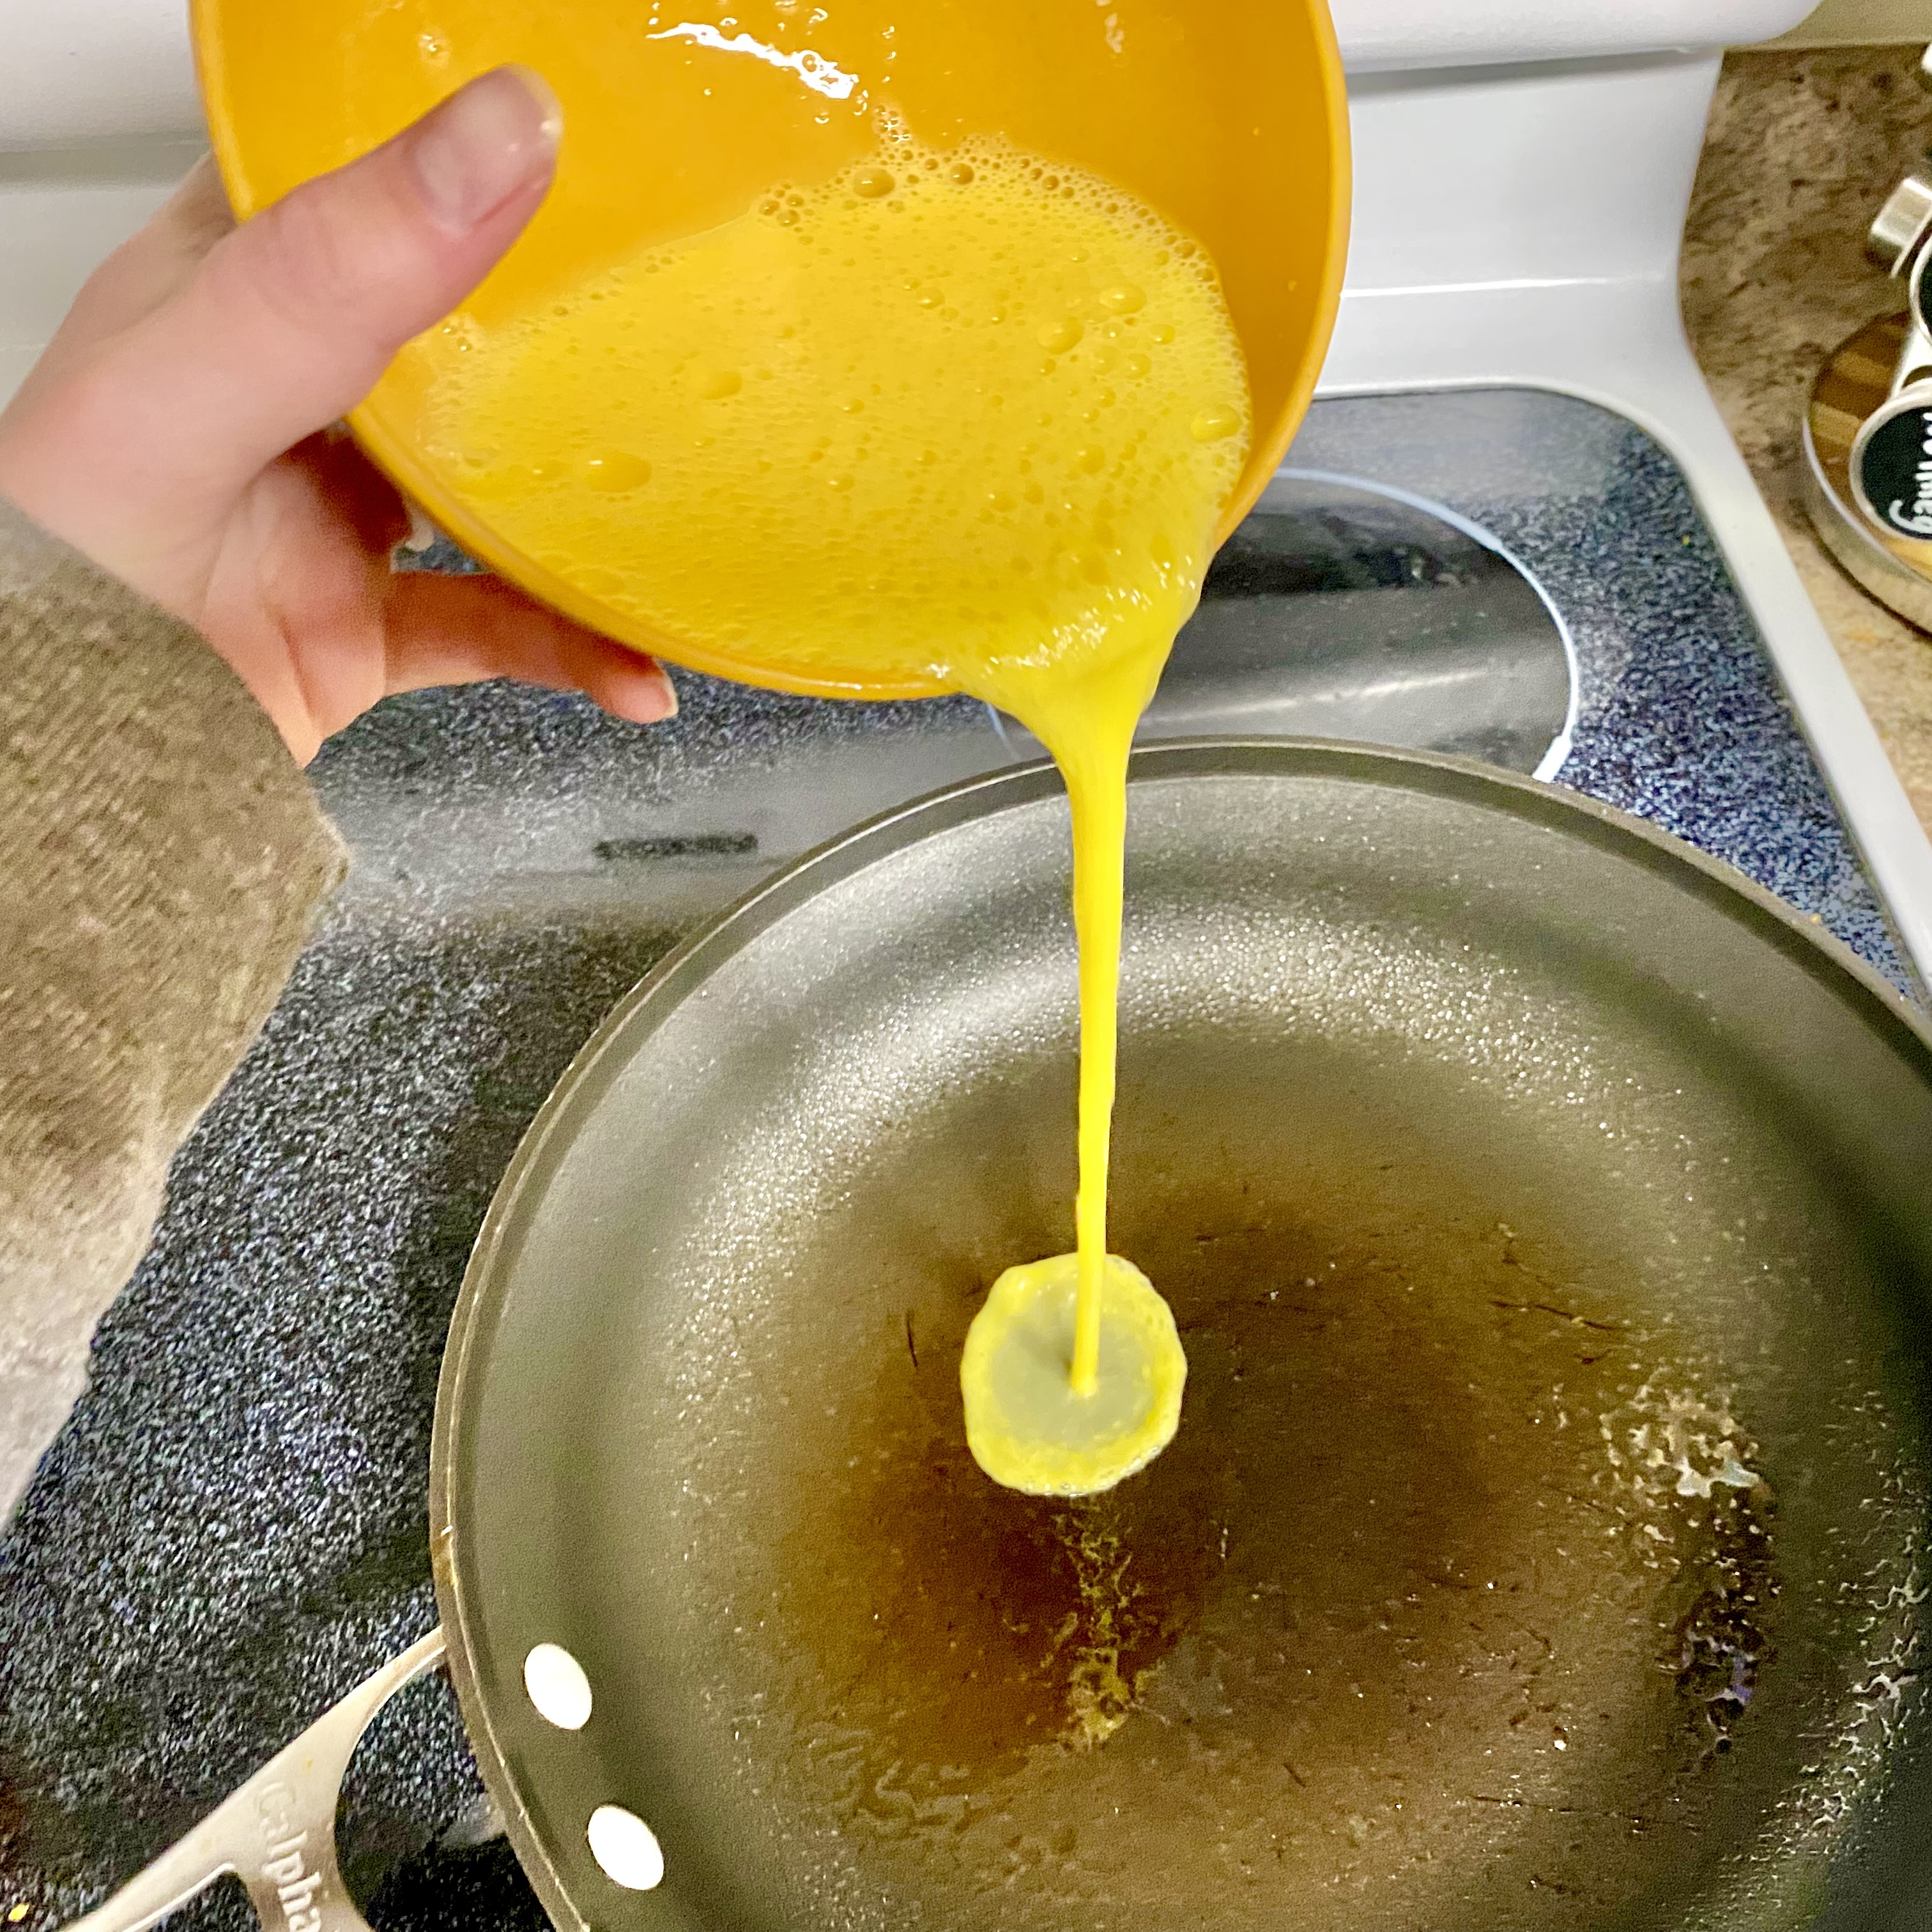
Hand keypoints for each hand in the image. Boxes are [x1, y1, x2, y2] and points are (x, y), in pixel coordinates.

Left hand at [0, 67, 676, 765]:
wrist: (64, 752)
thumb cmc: (61, 553)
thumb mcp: (195, 379)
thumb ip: (340, 270)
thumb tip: (503, 134)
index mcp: (236, 280)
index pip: (358, 167)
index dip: (464, 139)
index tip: (594, 133)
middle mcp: (302, 388)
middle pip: (464, 325)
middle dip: (570, 321)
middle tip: (676, 304)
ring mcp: (345, 511)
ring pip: (503, 482)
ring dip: (596, 501)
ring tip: (688, 491)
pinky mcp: (374, 627)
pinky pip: (505, 630)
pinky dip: (578, 652)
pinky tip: (635, 667)